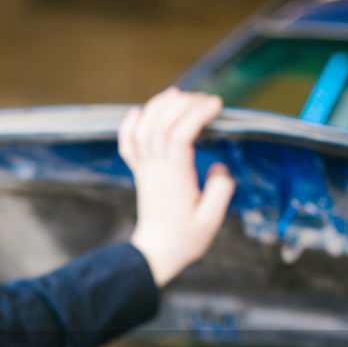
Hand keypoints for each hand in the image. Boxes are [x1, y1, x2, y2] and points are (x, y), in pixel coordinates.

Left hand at [119, 87, 235, 286]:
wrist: (156, 253)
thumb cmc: (185, 239)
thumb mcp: (211, 220)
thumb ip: (219, 191)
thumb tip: (219, 166)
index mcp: (175, 177)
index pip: (181, 135)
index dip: (196, 114)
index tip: (216, 104)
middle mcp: (156, 168)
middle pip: (161, 125)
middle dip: (182, 104)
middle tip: (203, 98)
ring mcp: (145, 169)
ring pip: (144, 129)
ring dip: (159, 107)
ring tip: (178, 94)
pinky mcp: (139, 173)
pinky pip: (128, 145)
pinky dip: (129, 125)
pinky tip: (138, 112)